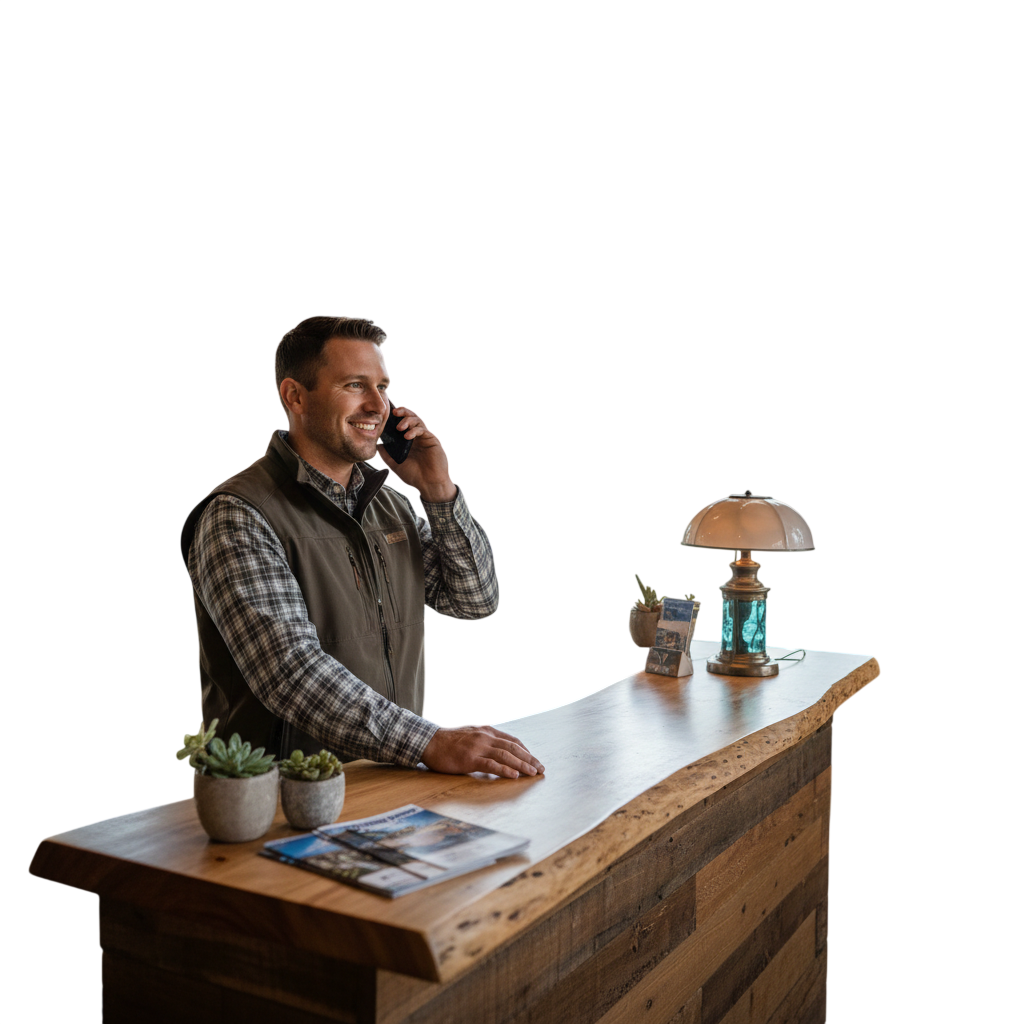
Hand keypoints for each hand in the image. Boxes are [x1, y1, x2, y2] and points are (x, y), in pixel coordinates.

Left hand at [377, 405, 456, 502]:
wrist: (429, 484)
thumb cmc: (414, 474)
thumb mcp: (396, 463)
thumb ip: (386, 454)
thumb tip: (376, 444)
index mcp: (408, 439)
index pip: (401, 422)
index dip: (395, 416)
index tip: (385, 413)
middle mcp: (416, 436)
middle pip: (411, 416)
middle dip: (402, 411)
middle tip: (394, 412)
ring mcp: (424, 437)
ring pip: (417, 420)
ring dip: (407, 420)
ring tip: (399, 427)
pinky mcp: (432, 440)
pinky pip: (422, 430)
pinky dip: (414, 431)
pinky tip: (407, 436)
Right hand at [421, 725, 545, 778]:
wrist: (429, 741)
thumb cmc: (448, 740)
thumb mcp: (471, 733)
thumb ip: (484, 738)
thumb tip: (497, 746)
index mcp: (487, 731)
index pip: (512, 740)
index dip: (526, 750)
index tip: (534, 760)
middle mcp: (485, 737)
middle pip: (513, 747)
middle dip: (529, 758)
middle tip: (541, 769)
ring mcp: (478, 747)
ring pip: (506, 755)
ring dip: (522, 765)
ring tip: (533, 773)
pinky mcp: (470, 759)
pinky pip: (491, 765)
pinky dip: (505, 770)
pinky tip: (514, 775)